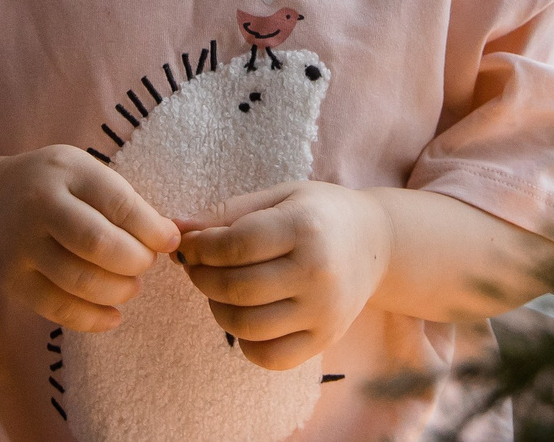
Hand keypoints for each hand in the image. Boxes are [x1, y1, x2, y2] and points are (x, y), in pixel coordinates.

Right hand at [0, 147, 180, 330]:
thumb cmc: (53, 187)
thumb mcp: (84, 173)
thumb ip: (124, 202)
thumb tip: (173, 237)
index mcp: (66, 170)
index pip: (118, 203)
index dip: (151, 229)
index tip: (170, 242)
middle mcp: (39, 204)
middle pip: (98, 244)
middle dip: (135, 262)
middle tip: (145, 264)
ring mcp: (20, 244)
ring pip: (80, 281)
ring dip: (118, 291)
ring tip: (130, 286)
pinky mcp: (11, 279)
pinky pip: (57, 308)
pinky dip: (92, 319)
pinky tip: (112, 315)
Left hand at [178, 181, 390, 368]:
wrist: (377, 243)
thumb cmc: (320, 214)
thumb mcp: (279, 197)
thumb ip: (228, 213)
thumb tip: (176, 228)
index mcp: (304, 227)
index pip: (235, 246)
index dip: (200, 248)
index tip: (189, 244)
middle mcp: (317, 272)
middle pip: (237, 288)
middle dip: (202, 278)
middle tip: (197, 267)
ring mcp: (323, 311)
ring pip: (247, 327)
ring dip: (217, 309)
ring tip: (219, 290)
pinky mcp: (324, 339)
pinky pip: (270, 357)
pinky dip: (246, 342)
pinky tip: (246, 316)